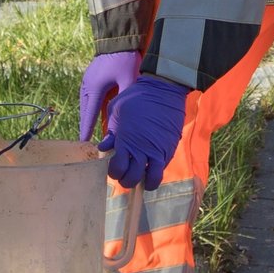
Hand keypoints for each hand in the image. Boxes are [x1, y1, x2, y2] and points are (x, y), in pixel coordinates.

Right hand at [78, 50, 140, 140]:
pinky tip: (91, 110)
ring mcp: (86, 81)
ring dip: (86, 114)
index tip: (84, 140)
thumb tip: (122, 118)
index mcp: (95, 88)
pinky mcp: (89, 77)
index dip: (87, 128)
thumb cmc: (125, 60)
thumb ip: (124, 100)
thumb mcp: (129, 81)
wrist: (118, 40)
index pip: (90, 113)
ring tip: (86, 126)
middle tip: (85, 138)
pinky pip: (87, 95)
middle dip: (84, 123)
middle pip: (84, 110)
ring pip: (84, 103)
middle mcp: (87, 86)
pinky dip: (88, 105)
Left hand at [99, 75, 187, 189]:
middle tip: (125, 176)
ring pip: (152, 178)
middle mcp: (142, 149)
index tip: (114, 169)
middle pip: (133, 178)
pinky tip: (151, 167)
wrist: (163, 90)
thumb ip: (111, 133)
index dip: (114, 173)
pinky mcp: (170, 147)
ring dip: (145, 182)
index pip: (118, 169)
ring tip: (142, 179)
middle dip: (127, 181)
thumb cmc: (135, 98)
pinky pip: (163, 167)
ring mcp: (158, 150)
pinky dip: (157, 171)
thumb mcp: (116, 112)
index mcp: (126, 141)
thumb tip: (103, 148)